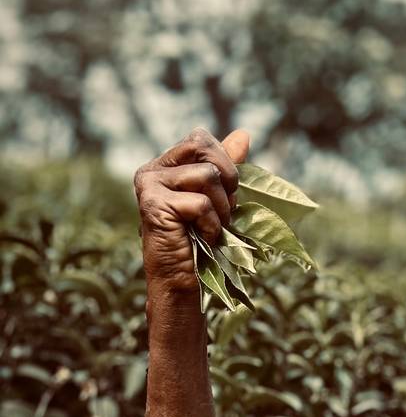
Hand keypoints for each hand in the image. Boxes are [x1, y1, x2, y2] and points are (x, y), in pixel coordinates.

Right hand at [133, 127, 249, 292]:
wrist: (182, 282)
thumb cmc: (202, 242)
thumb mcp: (219, 199)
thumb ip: (226, 166)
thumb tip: (243, 134)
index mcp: (165, 165)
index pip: (201, 140)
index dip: (225, 164)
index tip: (226, 194)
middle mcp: (152, 170)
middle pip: (202, 146)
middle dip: (227, 179)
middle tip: (223, 210)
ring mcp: (149, 185)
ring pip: (207, 175)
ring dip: (222, 208)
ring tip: (210, 227)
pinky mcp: (153, 204)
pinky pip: (201, 203)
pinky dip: (212, 225)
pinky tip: (201, 237)